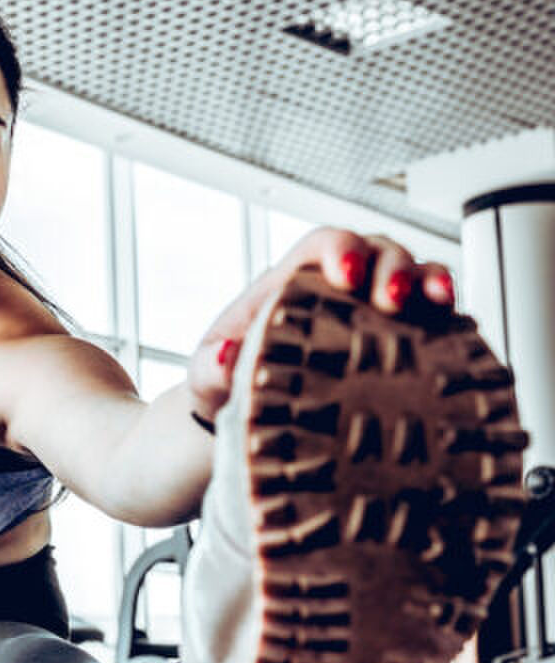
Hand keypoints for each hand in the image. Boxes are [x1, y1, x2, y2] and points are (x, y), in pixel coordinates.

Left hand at [186, 227, 455, 420]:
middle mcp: (338, 289)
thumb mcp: (205, 377)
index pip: (323, 244)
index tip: (345, 274)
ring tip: (439, 302)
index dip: (341, 249)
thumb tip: (224, 357)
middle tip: (393, 297)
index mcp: (290, 283)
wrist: (244, 418)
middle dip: (392, 265)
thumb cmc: (225, 384)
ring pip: (414, 276)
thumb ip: (210, 367)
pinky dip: (449, 320)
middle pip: (378, 251)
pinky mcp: (400, 342)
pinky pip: (433, 319)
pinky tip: (458, 336)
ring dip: (430, 281)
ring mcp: (372, 313)